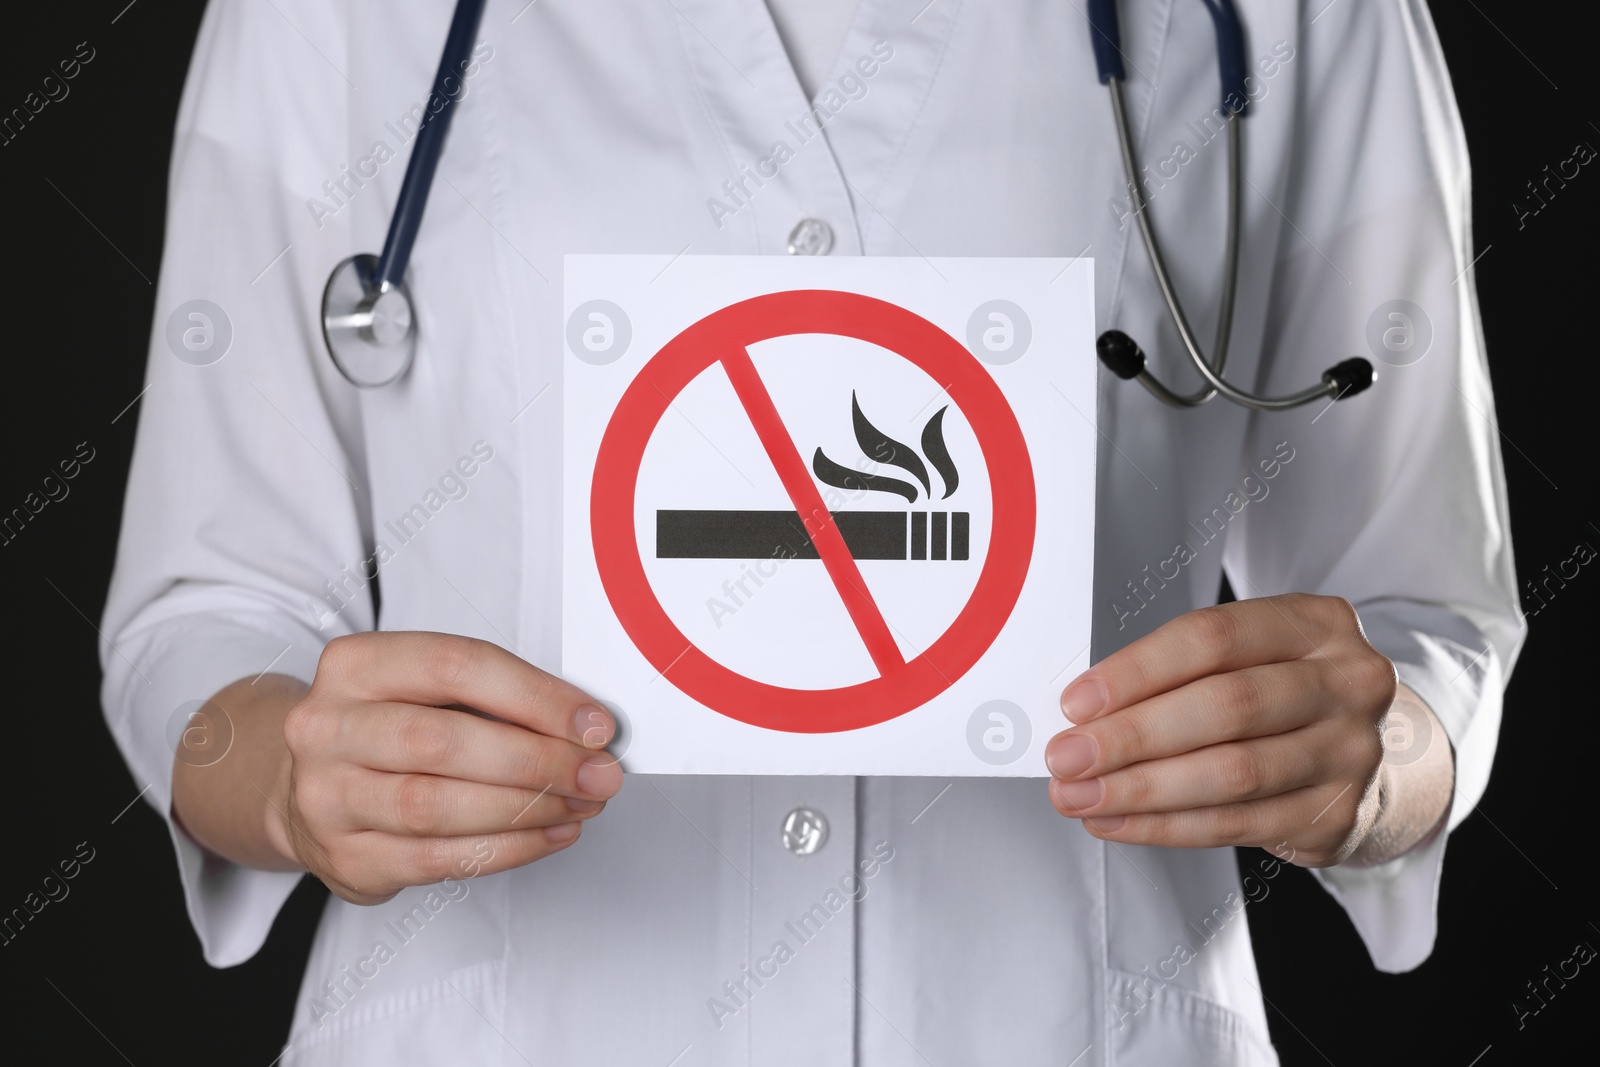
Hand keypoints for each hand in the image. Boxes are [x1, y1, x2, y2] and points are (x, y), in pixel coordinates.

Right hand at [275, 631, 621, 903]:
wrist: (310, 784)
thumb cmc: (389, 728)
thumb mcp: (425, 689)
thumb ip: (496, 698)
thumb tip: (586, 730)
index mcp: (355, 666)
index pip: (456, 667)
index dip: (536, 697)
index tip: (594, 724)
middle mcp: (328, 728)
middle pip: (443, 741)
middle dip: (537, 761)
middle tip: (597, 774)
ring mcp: (328, 797)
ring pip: (437, 807)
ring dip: (526, 810)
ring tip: (580, 805)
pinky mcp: (346, 857)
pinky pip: (437, 859)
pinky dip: (508, 849)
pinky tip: (550, 834)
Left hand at [1044, 594, 1420, 867]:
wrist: (1386, 759)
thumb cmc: (1286, 695)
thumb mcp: (1255, 655)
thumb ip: (1183, 671)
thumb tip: (1085, 712)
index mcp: (1315, 623)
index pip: (1214, 638)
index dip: (1138, 670)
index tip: (1077, 702)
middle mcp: (1345, 683)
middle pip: (1226, 707)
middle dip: (1132, 736)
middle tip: (1067, 756)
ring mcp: (1350, 752)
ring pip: (1231, 774)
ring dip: (1140, 789)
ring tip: (1080, 796)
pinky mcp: (1338, 815)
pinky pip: (1236, 824)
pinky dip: (1166, 826)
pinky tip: (1118, 821)